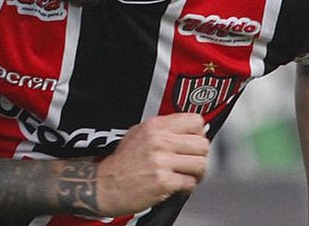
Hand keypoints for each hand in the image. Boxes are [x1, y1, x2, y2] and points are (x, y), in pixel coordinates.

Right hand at [94, 113, 209, 215]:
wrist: (106, 184)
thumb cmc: (122, 162)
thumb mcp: (138, 133)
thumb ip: (163, 129)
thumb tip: (189, 130)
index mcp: (155, 126)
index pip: (195, 121)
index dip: (198, 133)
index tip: (193, 141)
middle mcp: (159, 141)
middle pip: (202, 144)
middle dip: (200, 156)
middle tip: (192, 161)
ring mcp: (161, 161)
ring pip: (201, 164)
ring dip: (196, 173)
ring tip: (187, 175)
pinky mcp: (164, 182)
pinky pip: (190, 183)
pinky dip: (187, 187)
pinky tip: (177, 185)